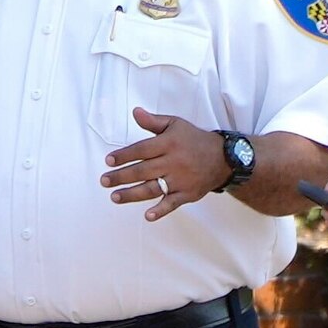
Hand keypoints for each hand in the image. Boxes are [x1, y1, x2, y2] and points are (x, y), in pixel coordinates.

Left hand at [103, 106, 242, 219]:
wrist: (223, 158)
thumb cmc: (193, 140)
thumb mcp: (175, 125)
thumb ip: (153, 122)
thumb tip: (135, 112)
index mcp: (169, 144)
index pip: (142, 149)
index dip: (124, 155)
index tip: (108, 161)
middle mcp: (174, 162)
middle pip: (143, 171)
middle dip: (121, 177)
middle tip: (104, 181)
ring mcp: (181, 180)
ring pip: (153, 188)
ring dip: (132, 194)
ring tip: (114, 197)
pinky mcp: (188, 194)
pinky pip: (173, 203)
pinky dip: (161, 210)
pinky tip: (148, 216)